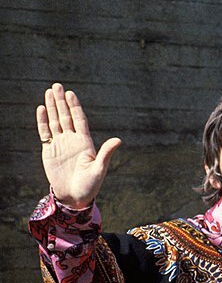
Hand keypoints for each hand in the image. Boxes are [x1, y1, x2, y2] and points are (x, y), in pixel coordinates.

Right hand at [36, 83, 120, 207]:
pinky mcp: (49, 150)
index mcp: (85, 142)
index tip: (71, 93)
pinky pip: (44, 132)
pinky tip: (41, 109)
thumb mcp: (100, 169)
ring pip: (55, 121)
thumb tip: (119, 140)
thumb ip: (106, 153)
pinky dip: (42, 121)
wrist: (74, 196)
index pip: (79, 120)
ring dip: (52, 107)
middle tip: (57, 85)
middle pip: (65, 116)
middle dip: (61, 101)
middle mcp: (72, 140)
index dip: (75, 107)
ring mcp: (60, 144)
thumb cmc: (90, 185)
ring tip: (49, 92)